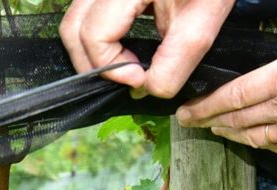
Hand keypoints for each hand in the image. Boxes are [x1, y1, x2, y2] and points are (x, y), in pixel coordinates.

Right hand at [59, 0, 235, 97]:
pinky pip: (86, 13)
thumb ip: (175, 62)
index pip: (94, 34)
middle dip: (94, 63)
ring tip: (127, 63)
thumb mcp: (202, 21)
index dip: (112, 67)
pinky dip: (97, 36)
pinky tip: (122, 47)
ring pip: (74, 20)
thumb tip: (145, 89)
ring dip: (93, 51)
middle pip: (73, 28)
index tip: (140, 79)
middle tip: (129, 76)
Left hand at [176, 9, 276, 180]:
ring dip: (228, 133)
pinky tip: (253, 141)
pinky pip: (275, 148)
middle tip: (188, 121)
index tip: (186, 107)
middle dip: (207, 120)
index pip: (235, 92)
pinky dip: (257, 144)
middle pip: (235, 117)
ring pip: (251, 136)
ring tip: (213, 129)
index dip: (206, 102)